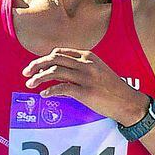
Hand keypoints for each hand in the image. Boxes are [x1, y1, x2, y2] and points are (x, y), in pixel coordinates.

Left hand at [23, 48, 148, 125]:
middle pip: (54, 59)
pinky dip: (50, 90)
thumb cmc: (111, 88)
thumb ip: (79, 67)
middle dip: (36, 65)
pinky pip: (62, 88)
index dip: (44, 59)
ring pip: (55, 72)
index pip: (60, 53)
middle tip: (26, 73)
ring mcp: (86, 77)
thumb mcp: (97, 70)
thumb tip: (57, 73)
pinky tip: (44, 94)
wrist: (128, 102)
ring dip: (39, 77)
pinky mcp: (86, 92)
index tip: (35, 66)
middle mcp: (86, 64)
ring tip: (30, 84)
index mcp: (88, 56)